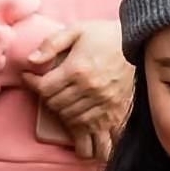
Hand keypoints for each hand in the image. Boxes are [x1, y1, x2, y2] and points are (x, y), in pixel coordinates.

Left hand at [21, 21, 134, 161]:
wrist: (139, 42)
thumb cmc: (106, 35)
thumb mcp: (76, 30)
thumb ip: (51, 44)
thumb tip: (31, 61)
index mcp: (77, 70)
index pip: (44, 88)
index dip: (32, 83)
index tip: (30, 78)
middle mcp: (90, 90)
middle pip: (56, 106)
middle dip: (48, 98)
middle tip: (49, 89)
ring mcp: (104, 105)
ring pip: (72, 121)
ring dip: (63, 114)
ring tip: (63, 103)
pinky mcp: (117, 113)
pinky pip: (99, 136)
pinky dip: (88, 140)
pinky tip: (82, 134)